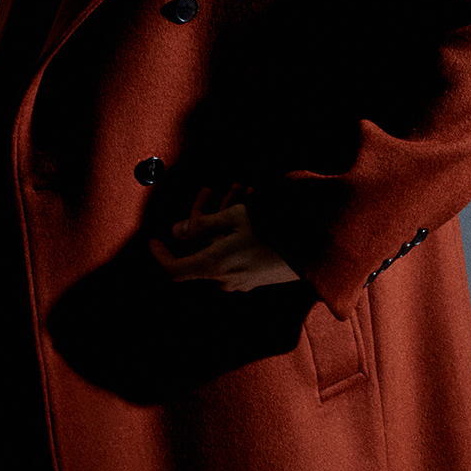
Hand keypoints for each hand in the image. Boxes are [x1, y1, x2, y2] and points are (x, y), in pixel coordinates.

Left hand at [149, 185, 300, 292]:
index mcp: (214, 266)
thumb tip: (176, 230)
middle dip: (205, 215)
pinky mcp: (257, 277)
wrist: (317, 251)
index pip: (174, 270)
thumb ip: (202, 225)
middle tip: (214, 189)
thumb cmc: (274, 230)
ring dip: (225, 217)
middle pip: (202, 248)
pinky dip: (237, 231)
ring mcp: (242, 280)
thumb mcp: (235, 218)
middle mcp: (225, 279)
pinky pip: (237, 253)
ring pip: (221, 246)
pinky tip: (252, 206)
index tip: (153, 240)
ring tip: (242, 190)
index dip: (160, 256)